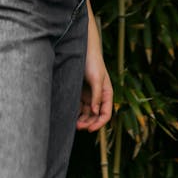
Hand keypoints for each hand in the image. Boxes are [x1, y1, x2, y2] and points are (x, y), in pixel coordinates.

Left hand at [77, 2, 112, 131]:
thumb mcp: (96, 78)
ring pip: (87, 113)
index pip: (106, 113)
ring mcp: (89, 94)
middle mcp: (99, 95)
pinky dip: (77, 112)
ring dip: (82, 119)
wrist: (83, 48)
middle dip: (89, 123)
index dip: (99, 123)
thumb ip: (97, 95)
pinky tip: (70, 114)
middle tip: (78, 126)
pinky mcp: (80, 92)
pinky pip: (79, 106)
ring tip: (74, 123)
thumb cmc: (92, 61)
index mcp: (107, 93)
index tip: (90, 129)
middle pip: (96, 115)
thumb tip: (95, 111)